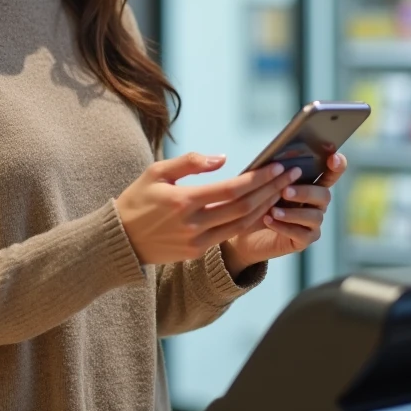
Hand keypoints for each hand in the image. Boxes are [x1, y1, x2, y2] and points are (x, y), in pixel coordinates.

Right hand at [115, 153, 302, 265]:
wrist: (120, 240)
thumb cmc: (137, 199)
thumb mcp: (157, 172)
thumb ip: (191, 162)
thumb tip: (223, 158)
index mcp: (183, 201)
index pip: (232, 189)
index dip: (259, 178)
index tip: (278, 165)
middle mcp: (193, 224)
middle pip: (244, 207)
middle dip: (271, 189)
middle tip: (291, 174)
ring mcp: (197, 242)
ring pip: (242, 224)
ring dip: (266, 206)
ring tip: (283, 189)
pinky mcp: (197, 253)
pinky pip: (231, 235)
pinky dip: (250, 221)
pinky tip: (263, 207)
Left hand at [222, 153, 348, 272]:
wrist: (245, 233)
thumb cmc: (257, 203)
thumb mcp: (265, 185)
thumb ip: (276, 174)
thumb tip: (276, 163)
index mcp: (311, 184)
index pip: (331, 173)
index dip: (337, 166)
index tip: (333, 158)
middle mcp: (317, 203)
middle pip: (324, 195)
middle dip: (305, 192)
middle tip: (285, 191)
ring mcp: (313, 222)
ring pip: (314, 216)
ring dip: (293, 212)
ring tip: (273, 211)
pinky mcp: (305, 240)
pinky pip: (301, 234)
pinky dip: (284, 227)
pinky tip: (269, 221)